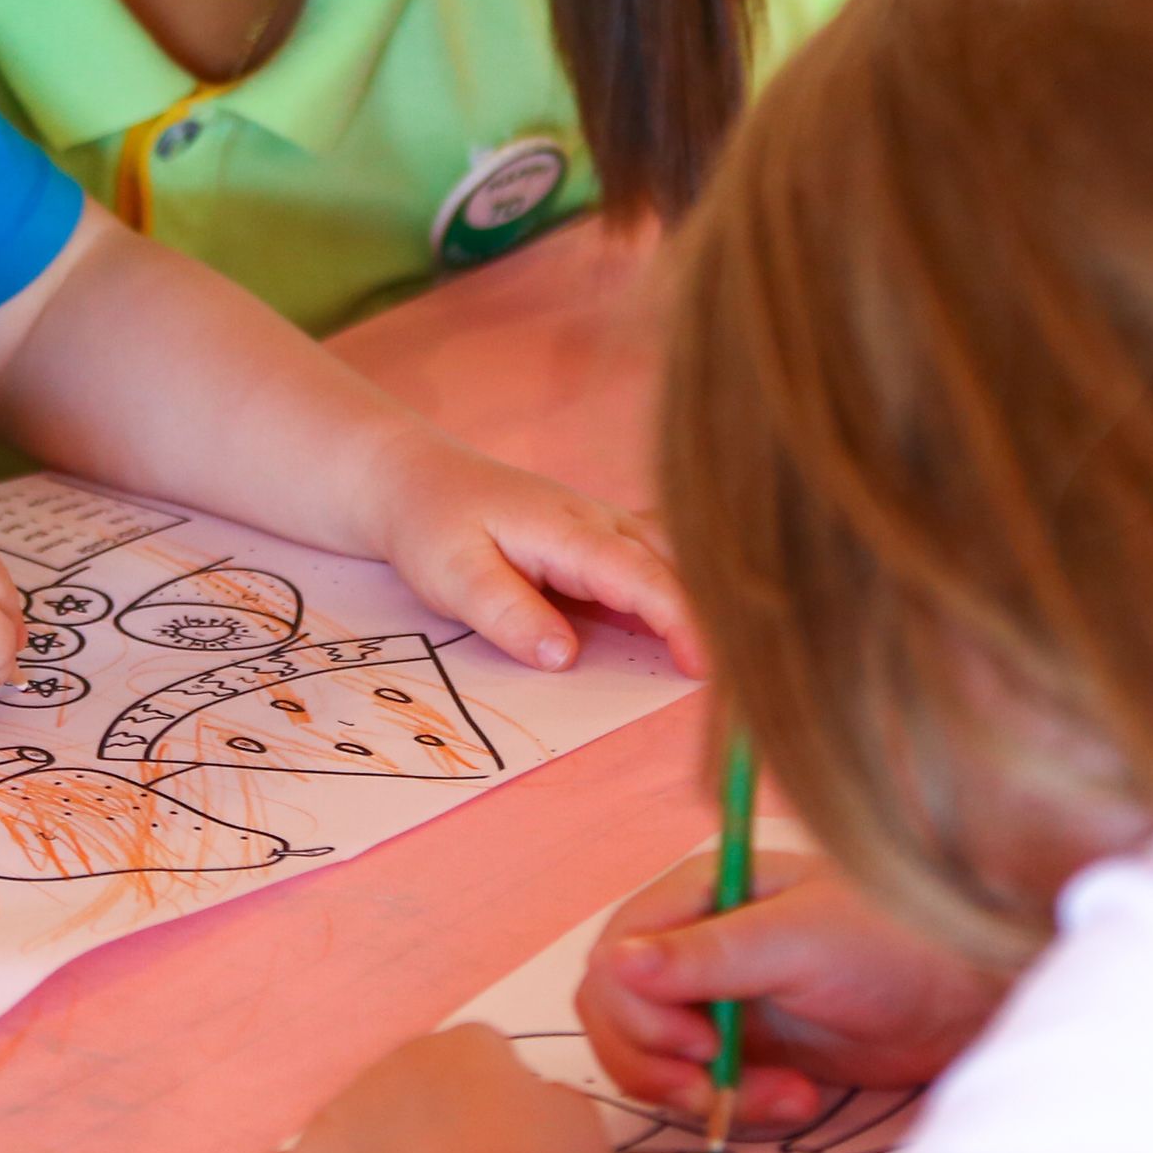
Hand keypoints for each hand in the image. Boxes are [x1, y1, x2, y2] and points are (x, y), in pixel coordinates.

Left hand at [260, 1028, 613, 1152]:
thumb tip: (531, 1104)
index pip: (472, 1061)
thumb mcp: (581, 1129)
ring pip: (347, 1133)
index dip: (488, 1110)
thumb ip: (549, 1101)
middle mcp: (390, 1065)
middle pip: (404, 1090)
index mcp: (464, 1046)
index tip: (503, 1152)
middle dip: (423, 1129)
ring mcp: (331, 1120)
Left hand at [370, 444, 701, 675]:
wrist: (414, 478)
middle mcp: (599, 522)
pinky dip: (682, 586)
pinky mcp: (597, 540)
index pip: (642, 576)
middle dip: (714, 613)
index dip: (680, 621)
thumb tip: (564, 657)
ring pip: (674, 558)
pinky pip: (656, 559)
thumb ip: (507, 612)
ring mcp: (603, 527)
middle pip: (677, 563)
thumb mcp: (451, 573)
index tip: (704, 667)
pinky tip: (698, 614)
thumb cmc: (430, 524)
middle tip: (738, 674)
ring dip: (702, 600)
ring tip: (724, 655)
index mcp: (569, 530)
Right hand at [577, 849, 1015, 1132]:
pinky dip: (738, 1108)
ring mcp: (718, 1000)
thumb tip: (613, 963)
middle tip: (716, 1089)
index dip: (637, 1013)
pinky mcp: (748, 1050)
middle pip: (616, 1016)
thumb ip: (705, 954)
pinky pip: (702, 1092)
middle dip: (658, 1065)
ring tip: (781, 1098)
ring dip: (702, 1095)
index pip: (614, 958)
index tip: (698, 1047)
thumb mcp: (798, 940)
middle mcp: (695, 944)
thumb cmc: (894, 939)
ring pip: (652, 1062)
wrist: (971, 993)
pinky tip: (798, 1100)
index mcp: (699, 894)